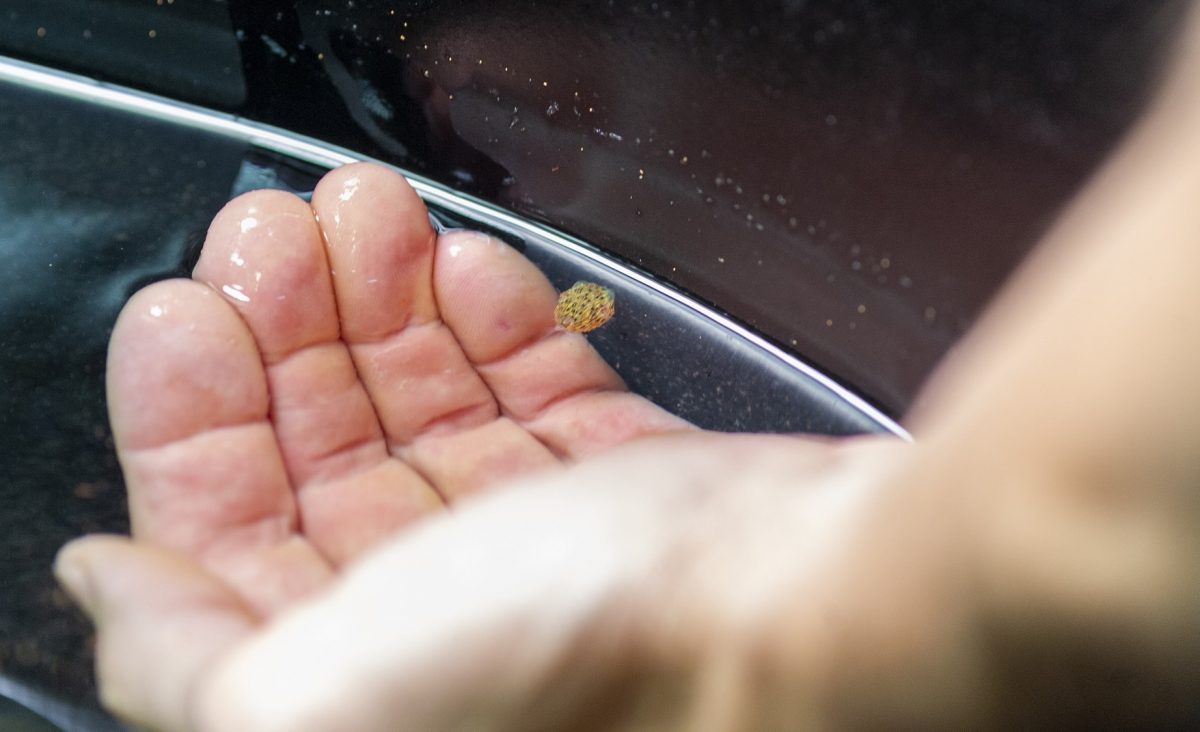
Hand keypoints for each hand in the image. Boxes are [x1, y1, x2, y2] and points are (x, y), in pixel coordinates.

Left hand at [60, 163, 732, 727]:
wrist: (816, 610)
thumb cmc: (578, 668)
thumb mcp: (307, 707)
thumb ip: (177, 659)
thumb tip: (108, 580)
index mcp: (358, 683)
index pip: (231, 543)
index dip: (195, 423)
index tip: (189, 314)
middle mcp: (448, 626)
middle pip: (332, 457)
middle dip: (292, 335)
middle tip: (278, 234)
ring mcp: (546, 550)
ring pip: (433, 409)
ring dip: (388, 306)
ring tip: (365, 215)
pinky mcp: (632, 489)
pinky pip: (539, 391)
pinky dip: (496, 325)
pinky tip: (463, 268)